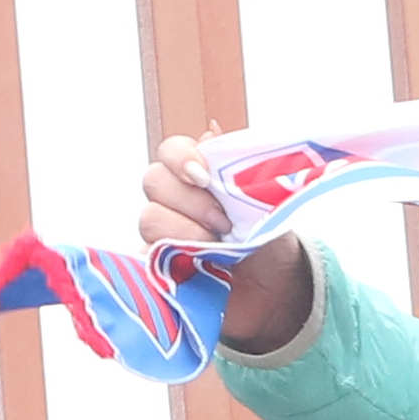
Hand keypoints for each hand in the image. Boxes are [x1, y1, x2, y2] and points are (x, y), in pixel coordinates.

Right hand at [145, 131, 312, 352]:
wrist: (275, 290)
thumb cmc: (268, 240)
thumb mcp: (266, 202)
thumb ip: (238, 166)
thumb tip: (212, 129)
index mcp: (198, 176)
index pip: (172, 150)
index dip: (182, 158)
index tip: (205, 177)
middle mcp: (173, 199)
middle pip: (154, 180)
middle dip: (191, 201)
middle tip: (224, 223)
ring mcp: (160, 233)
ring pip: (149, 219)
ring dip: (184, 232)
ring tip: (216, 250)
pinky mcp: (155, 267)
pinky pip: (143, 257)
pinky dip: (166, 261)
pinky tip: (193, 268)